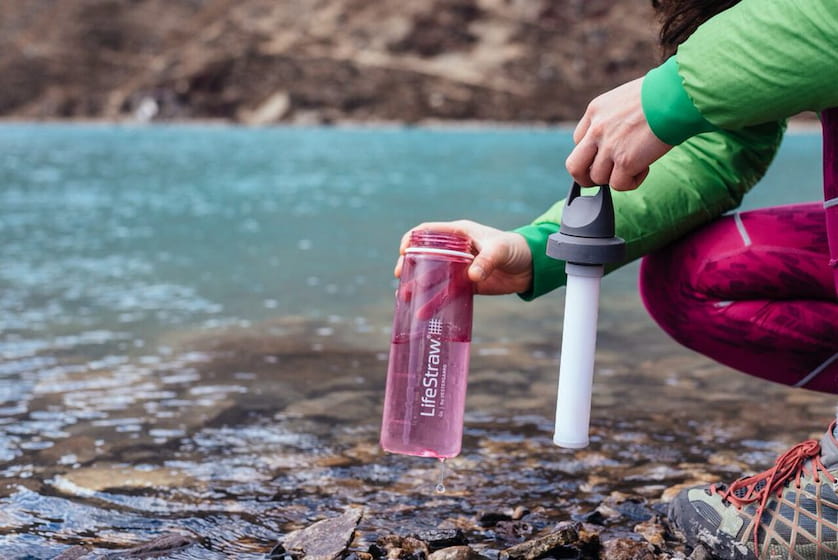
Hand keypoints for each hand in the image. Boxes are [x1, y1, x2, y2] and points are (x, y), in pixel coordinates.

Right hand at [395, 220, 532, 294]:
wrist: (533, 266)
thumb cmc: (516, 248)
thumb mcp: (500, 250)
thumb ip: (487, 261)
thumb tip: (472, 276)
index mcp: (459, 233)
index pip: (427, 231)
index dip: (412, 239)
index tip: (403, 252)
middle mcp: (455, 249)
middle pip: (425, 256)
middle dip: (410, 266)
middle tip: (401, 278)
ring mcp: (460, 268)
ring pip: (433, 277)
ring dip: (419, 287)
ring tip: (406, 298)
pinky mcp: (467, 284)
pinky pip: (447, 293)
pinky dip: (436, 301)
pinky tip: (425, 313)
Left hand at [565, 77, 671, 190]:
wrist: (678, 95)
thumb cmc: (662, 94)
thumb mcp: (626, 99)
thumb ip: (614, 119)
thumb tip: (618, 139)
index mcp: (595, 111)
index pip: (578, 140)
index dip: (591, 152)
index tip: (606, 154)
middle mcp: (596, 129)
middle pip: (574, 166)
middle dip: (585, 177)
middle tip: (603, 177)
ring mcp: (609, 146)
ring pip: (598, 178)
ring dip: (617, 177)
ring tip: (637, 164)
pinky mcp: (625, 161)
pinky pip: (618, 185)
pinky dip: (631, 182)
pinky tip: (645, 168)